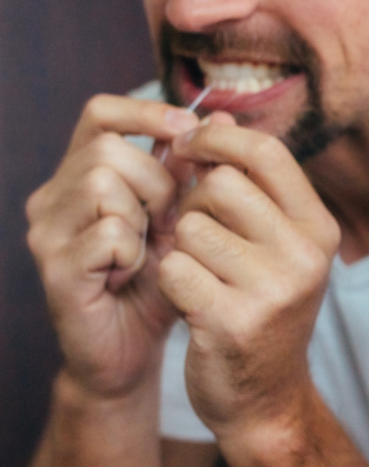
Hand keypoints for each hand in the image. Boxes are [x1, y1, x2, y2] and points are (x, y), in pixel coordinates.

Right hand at [25, 95, 199, 396]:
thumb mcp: (182, 221)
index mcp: (81, 175)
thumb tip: (222, 119)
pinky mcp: (54, 268)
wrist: (131, 353)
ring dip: (144, 217)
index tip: (188, 131)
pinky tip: (131, 274)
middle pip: (108, 149)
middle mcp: (54, 196)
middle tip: (169, 221)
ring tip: (148, 249)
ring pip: (103, 183)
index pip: (100, 114)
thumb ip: (193, 173)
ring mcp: (48, 231)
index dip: (145, 113)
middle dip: (156, 181)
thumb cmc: (158, 283)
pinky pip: (107, 233)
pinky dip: (132, 252)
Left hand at [157, 118, 340, 441]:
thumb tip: (211, 116)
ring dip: (180, 247)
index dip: (218, 138)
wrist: (266, 399)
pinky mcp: (232, 321)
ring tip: (200, 275)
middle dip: (194, 203)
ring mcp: (273, 291)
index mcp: (319, 229)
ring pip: (191, 227)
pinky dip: (170, 282)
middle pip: (222, 184)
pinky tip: (191, 303)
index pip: (267, 152)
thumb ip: (251, 187)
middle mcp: (305, 256)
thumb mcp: (276, 246)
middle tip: (197, 233)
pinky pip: (174, 269)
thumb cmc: (261, 309)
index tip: (189, 145)